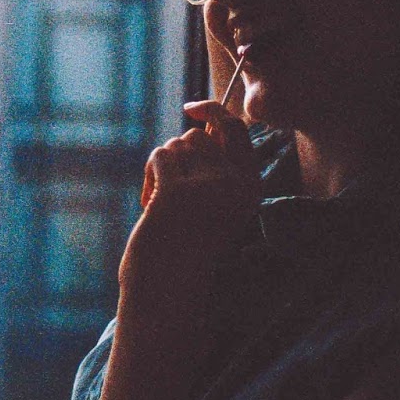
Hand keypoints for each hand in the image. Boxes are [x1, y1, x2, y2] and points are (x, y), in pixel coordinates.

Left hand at [122, 101, 258, 297]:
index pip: (237, 130)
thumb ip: (216, 169)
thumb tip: (199, 125)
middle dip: (179, 153)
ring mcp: (207, 187)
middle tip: (169, 185)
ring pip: (177, 146)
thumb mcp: (215, 205)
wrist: (168, 291)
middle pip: (199, 136)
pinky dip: (150, 175)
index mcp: (250, 189)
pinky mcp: (177, 192)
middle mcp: (234, 185)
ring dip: (162, 167)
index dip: (214, 111)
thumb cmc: (188, 248)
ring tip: (161, 202)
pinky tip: (150, 204)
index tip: (193, 108)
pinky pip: (160, 158)